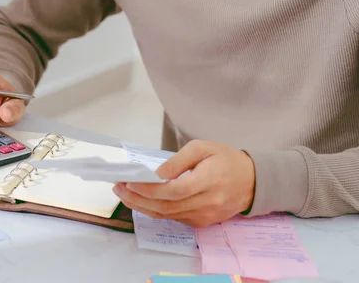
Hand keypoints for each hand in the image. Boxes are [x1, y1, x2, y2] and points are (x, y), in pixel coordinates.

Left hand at [113, 140, 255, 227]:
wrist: (252, 181)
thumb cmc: (226, 159)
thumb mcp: (203, 148)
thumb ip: (178, 161)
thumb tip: (156, 174)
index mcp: (209, 181)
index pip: (174, 190)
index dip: (149, 189)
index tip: (129, 182)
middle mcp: (207, 203)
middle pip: (166, 206)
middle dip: (138, 198)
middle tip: (117, 187)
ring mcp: (205, 216)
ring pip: (167, 215)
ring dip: (141, 206)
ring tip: (123, 194)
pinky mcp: (202, 222)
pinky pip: (174, 218)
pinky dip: (155, 210)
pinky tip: (141, 201)